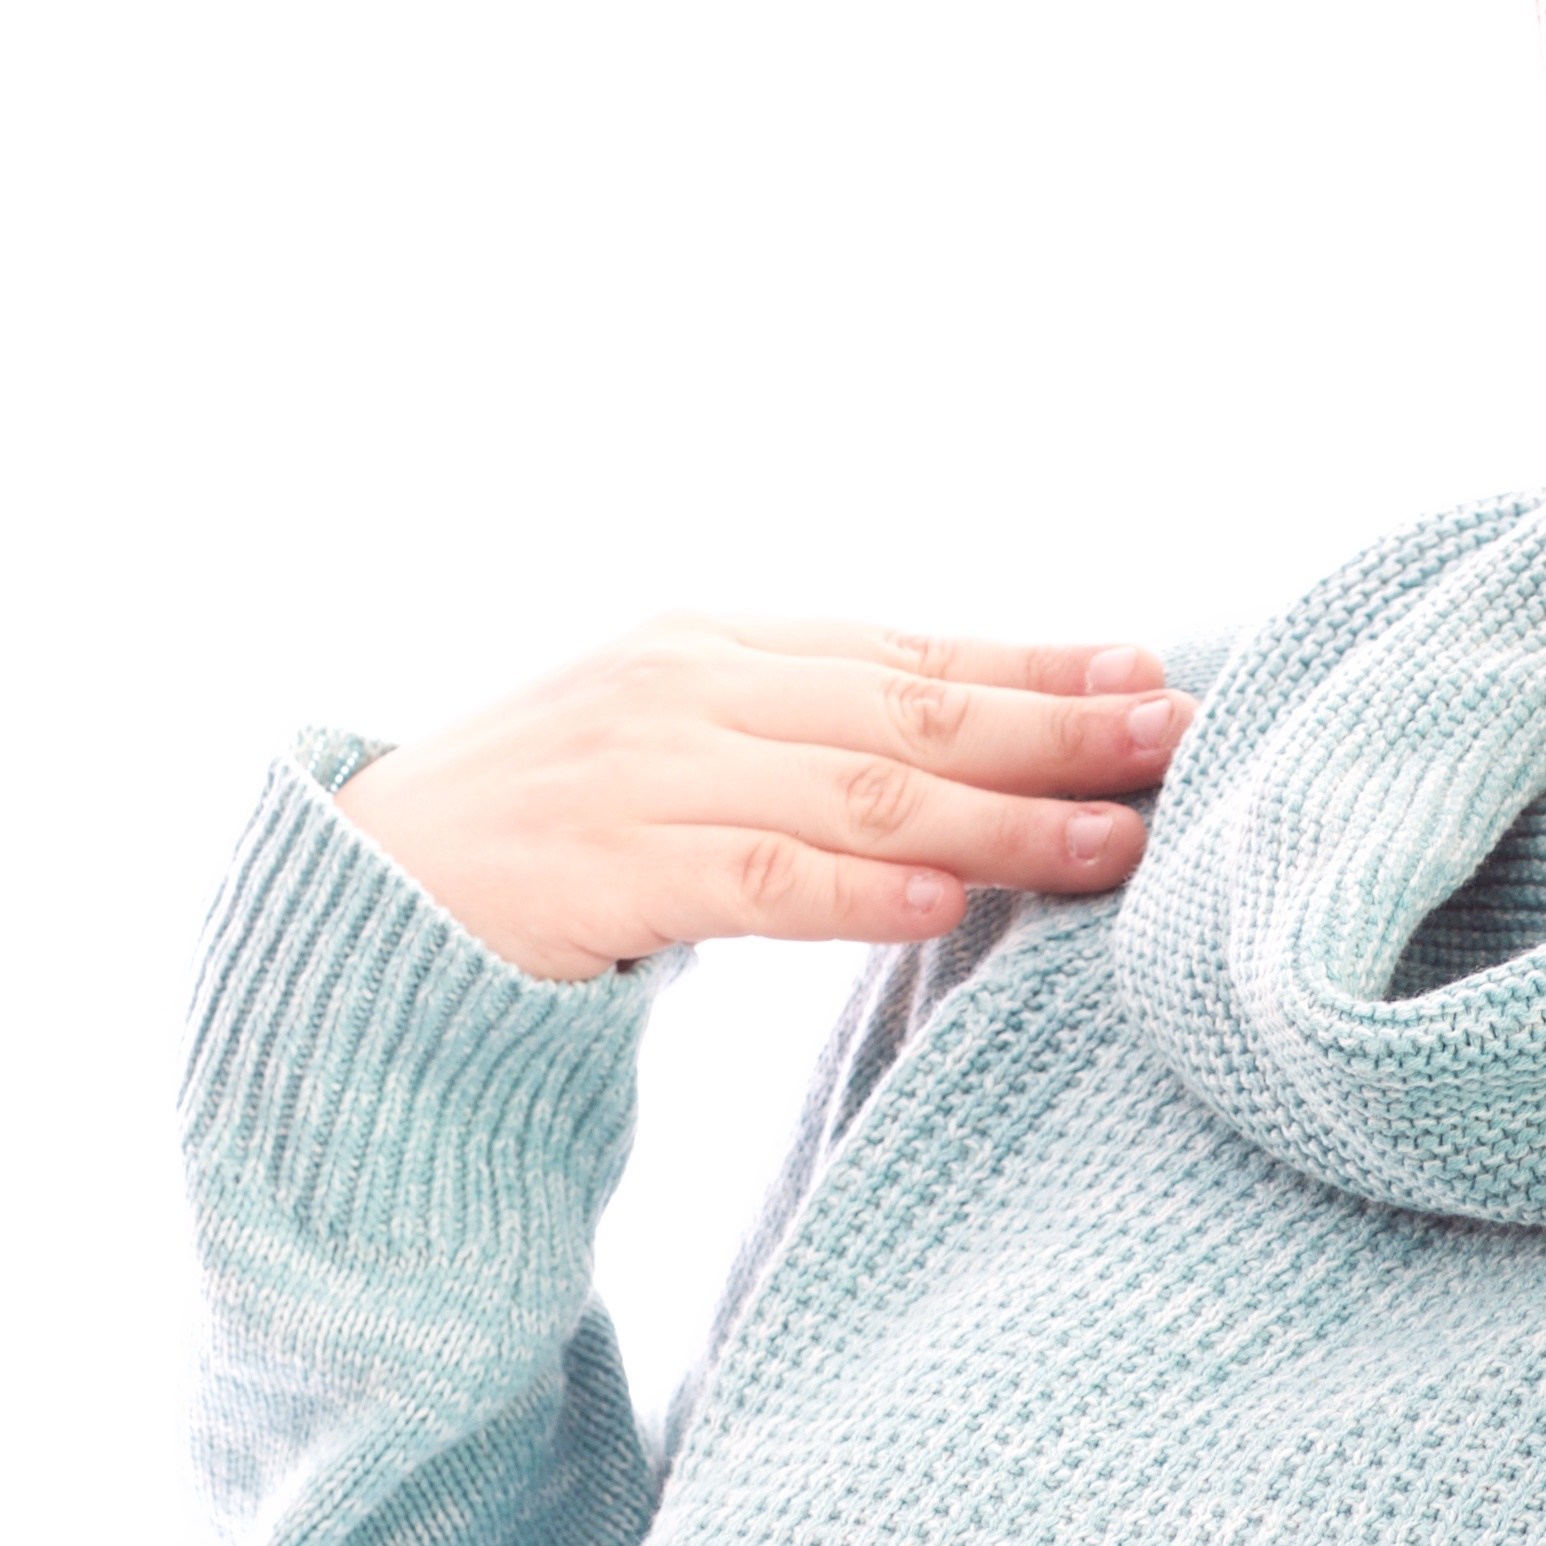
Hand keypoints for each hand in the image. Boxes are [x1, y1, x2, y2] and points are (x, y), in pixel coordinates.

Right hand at [333, 616, 1200, 982]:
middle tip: (1175, 745)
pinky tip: (944, 902)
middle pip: (907, 710)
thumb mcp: (685, 748)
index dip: (1037, 666)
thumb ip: (810, 738)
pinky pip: (754, 880)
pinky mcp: (602, 865)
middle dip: (1054, 729)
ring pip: (856, 795)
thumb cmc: (557, 831)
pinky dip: (857, 892)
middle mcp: (687, 686)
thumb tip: (985, 752)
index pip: (909, 650)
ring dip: (998, 820)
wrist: (370, 890)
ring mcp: (641, 771)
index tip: (1153, 676)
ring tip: (1109, 843)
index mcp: (717, 644)